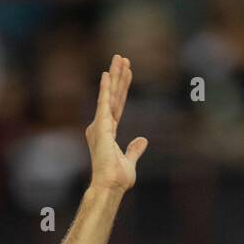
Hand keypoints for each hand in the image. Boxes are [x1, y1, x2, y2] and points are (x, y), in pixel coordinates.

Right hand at [86, 54, 147, 191]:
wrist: (110, 185)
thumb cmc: (117, 178)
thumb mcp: (130, 160)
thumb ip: (134, 149)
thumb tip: (142, 140)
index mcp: (108, 132)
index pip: (118, 105)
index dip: (123, 88)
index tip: (127, 73)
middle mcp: (102, 125)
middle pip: (113, 96)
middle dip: (118, 76)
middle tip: (122, 58)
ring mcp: (101, 124)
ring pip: (110, 95)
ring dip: (114, 76)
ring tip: (119, 58)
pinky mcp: (101, 126)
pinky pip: (104, 102)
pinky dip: (105, 88)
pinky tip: (107, 73)